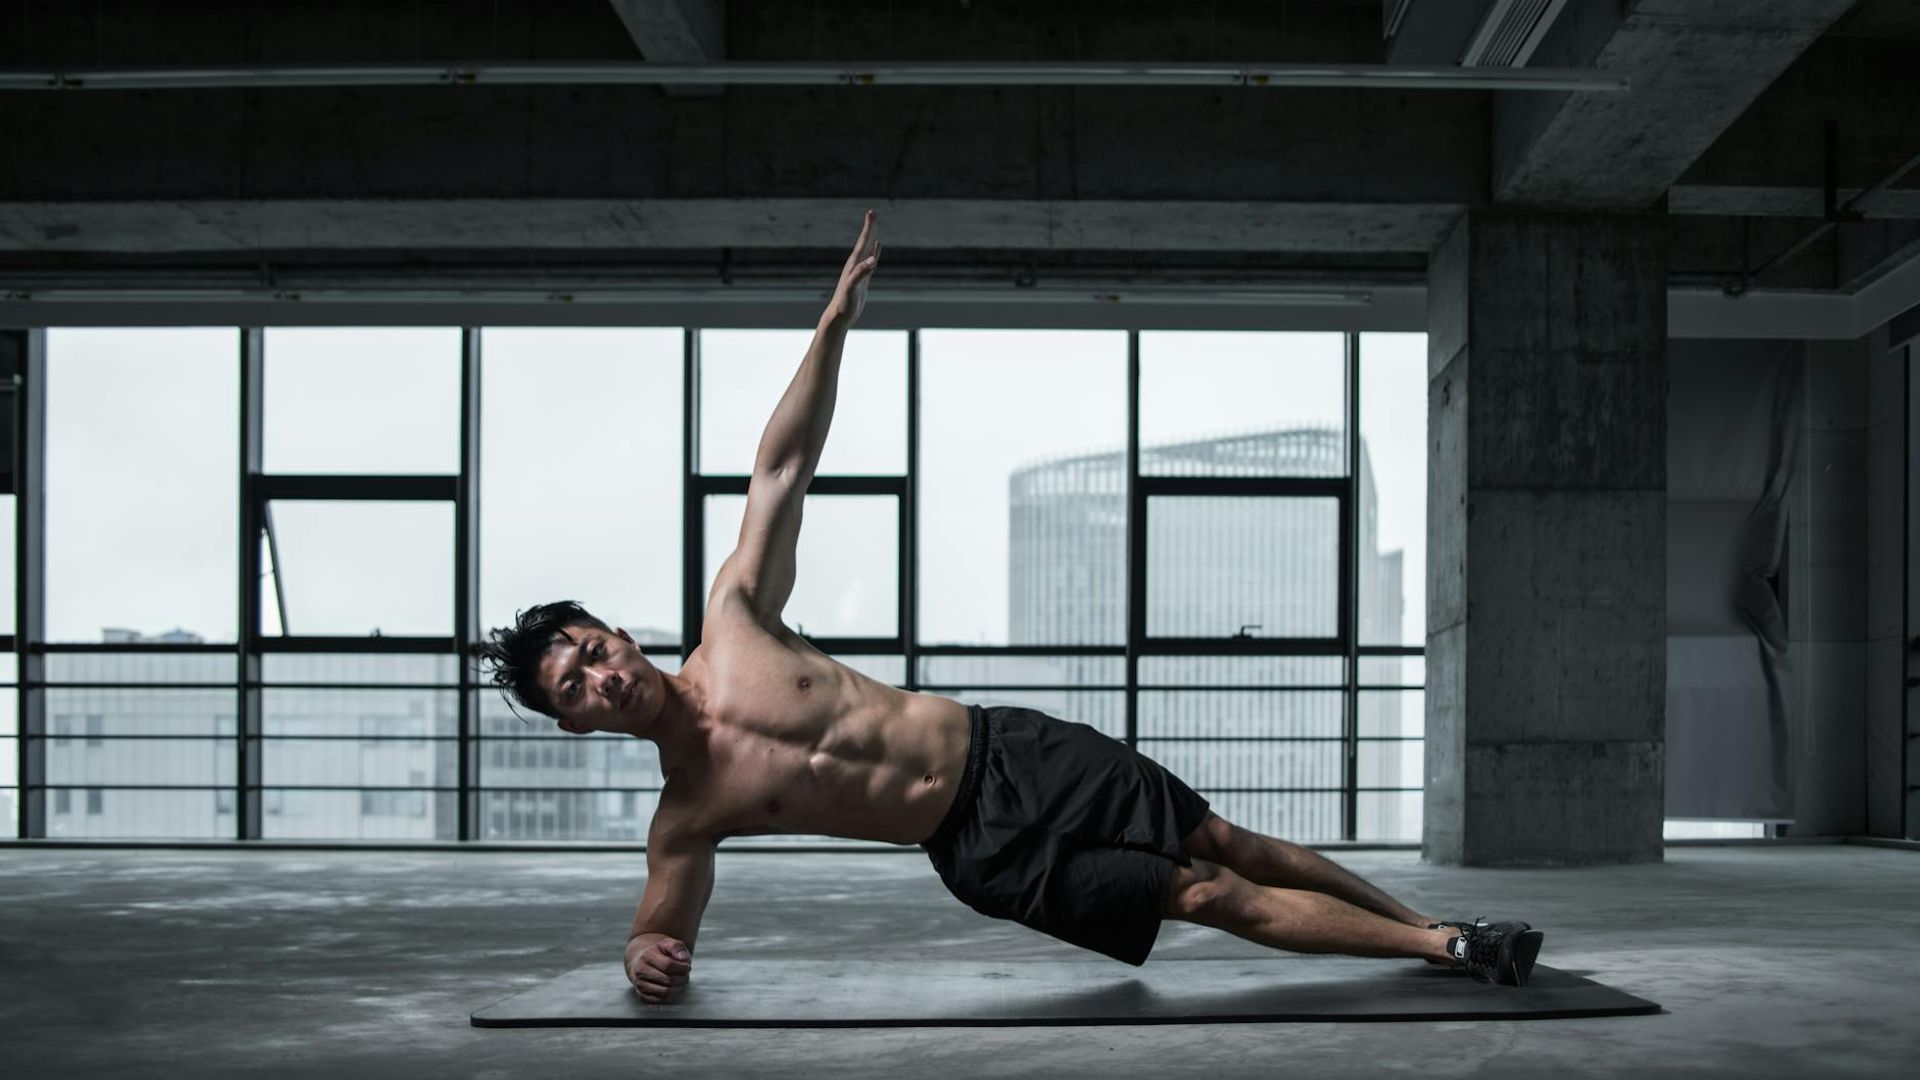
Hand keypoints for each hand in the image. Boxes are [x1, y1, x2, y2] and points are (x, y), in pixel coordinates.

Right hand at [625, 935, 691, 1003]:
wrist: (640, 960)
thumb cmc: (657, 952)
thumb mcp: (668, 943)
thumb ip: (677, 947)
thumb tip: (683, 959)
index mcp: (647, 956)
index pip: (668, 965)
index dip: (682, 968)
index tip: (687, 966)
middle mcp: (640, 971)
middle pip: (668, 980)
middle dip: (682, 979)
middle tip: (686, 975)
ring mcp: (640, 984)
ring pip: (665, 992)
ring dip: (678, 988)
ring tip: (681, 981)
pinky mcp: (642, 995)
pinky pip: (660, 1000)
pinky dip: (670, 995)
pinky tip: (672, 987)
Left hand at [826, 209, 881, 327]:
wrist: (839, 316)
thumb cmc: (844, 303)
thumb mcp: (853, 288)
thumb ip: (861, 273)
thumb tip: (873, 261)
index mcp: (854, 264)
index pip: (863, 241)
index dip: (868, 227)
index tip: (871, 213)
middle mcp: (856, 264)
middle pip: (865, 241)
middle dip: (870, 227)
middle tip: (872, 212)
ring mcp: (859, 271)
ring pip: (868, 249)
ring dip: (872, 237)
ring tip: (874, 226)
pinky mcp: (863, 279)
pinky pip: (870, 260)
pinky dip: (875, 251)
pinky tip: (877, 247)